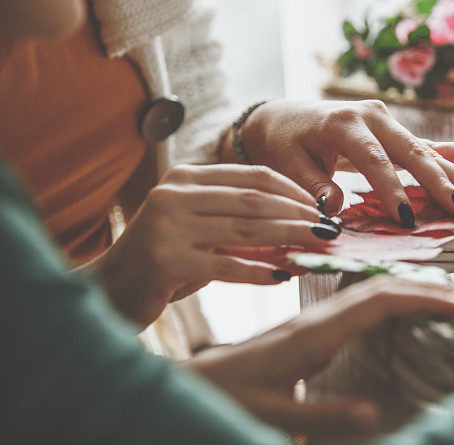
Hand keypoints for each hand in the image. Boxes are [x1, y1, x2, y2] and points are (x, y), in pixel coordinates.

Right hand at [82, 164, 339, 325]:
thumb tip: (302, 226)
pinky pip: (226, 266)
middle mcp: (175, 193)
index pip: (253, 176)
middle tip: (330, 229)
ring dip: (289, 239)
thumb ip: (239, 221)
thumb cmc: (166, 260)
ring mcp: (168, 225)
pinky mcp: (165, 259)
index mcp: (186, 178)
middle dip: (298, 215)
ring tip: (317, 248)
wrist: (111, 290)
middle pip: (254, 200)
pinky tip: (283, 277)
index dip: (293, 191)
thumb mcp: (201, 230)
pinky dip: (259, 272)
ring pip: (245, 230)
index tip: (321, 208)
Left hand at [187, 276, 453, 438]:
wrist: (194, 384)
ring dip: (409, 290)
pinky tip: (398, 310)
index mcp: (316, 334)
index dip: (424, 300)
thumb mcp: (272, 416)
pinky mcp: (310, 327)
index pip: (380, 303)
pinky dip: (389, 300)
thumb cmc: (230, 400)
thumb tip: (374, 414)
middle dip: (427, 290)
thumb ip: (320, 418)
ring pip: (370, 292)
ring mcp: (314, 319)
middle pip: (381, 289)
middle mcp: (318, 318)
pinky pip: (358, 303)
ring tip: (446, 299)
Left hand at [235, 99, 453, 225]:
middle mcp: (371, 116)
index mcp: (343, 123)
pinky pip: (428, 144)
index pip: (373, 160)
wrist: (286, 117)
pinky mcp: (395, 129)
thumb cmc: (285, 144)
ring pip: (425, 149)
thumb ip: (312, 186)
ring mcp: (387, 120)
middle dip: (438, 182)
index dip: (391, 189)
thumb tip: (335, 211)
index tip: (407, 219)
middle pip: (410, 151)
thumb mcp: (287, 165)